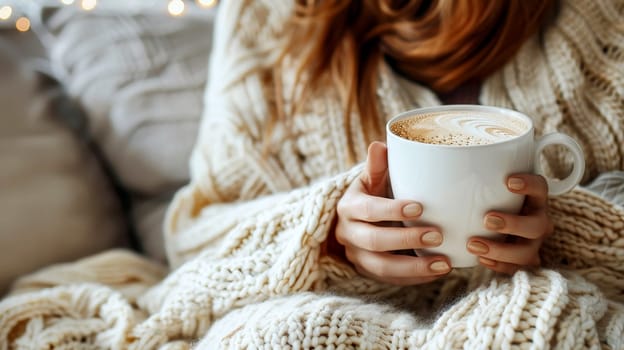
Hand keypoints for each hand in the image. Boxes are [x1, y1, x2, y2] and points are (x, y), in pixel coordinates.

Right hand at [334, 141, 450, 285]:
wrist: (352, 222)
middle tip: (438, 235)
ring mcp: (356, 256)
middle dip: (407, 240)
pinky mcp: (367, 272)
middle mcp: (347, 234)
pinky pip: (390, 280)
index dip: (392, 210)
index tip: (420, 207)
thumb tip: (380, 144)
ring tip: (444, 263)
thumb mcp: (368, 180)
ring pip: (382, 267)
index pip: (369, 210)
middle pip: (375, 241)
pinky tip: (437, 273)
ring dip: (414, 267)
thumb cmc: (369, 195)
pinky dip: (414, 278)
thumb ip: (376, 166)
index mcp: (348, 207)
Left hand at [467, 174, 553, 273]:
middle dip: (513, 223)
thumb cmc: (482, 196)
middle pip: (537, 224)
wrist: (487, 226)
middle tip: (487, 218)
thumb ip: (465, 169)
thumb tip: (422, 152)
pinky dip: (498, 265)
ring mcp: (531, 244)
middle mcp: (537, 220)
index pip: (541, 187)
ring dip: (501, 249)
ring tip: (473, 244)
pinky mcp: (520, 263)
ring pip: (527, 252)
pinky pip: (515, 269)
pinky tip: (478, 259)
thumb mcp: (478, 181)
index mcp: (532, 197)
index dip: (529, 184)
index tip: (508, 181)